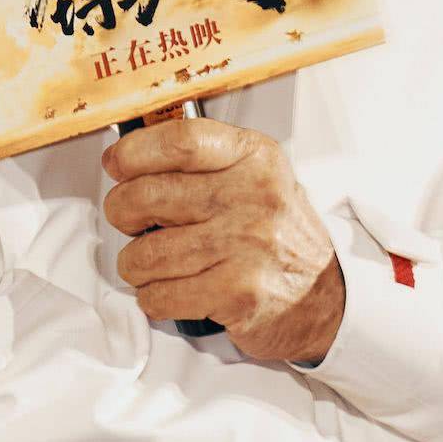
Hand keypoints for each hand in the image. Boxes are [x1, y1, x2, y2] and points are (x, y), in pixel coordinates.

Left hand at [100, 120, 344, 363]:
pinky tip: (170, 291)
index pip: (180, 141)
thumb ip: (203, 164)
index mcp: (255, 160)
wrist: (325, 299)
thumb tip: (127, 157)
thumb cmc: (280, 237)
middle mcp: (253, 198)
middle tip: (130, 221)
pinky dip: (153, 298)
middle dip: (122, 212)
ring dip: (136, 264)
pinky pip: (160, 295)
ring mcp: (246, 246)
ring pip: (146, 253)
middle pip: (148, 195)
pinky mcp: (237, 293)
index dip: (134, 153)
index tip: (117, 165)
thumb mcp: (257, 180)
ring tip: (152, 263)